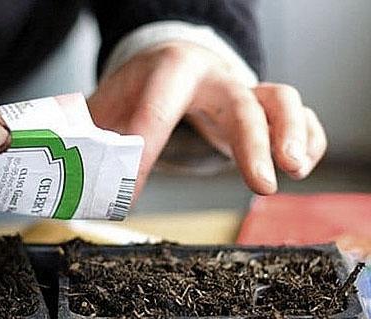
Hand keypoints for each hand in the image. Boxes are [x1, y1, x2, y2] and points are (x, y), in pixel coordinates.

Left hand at [88, 41, 326, 195]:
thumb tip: (68, 186)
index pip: (160, 107)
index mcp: (169, 69)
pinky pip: (300, 117)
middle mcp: (214, 76)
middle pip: (240, 101)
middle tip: (259, 185)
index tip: (132, 191)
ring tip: (294, 171)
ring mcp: (243, 90)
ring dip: (294, 134)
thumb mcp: (107, 108)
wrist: (173, 69)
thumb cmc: (140, 90)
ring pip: (282, 100)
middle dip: (252, 143)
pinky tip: (300, 165)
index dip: (147, 149)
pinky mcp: (262, 109)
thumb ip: (90, 141)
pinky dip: (308, 139)